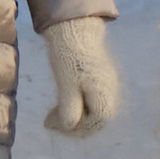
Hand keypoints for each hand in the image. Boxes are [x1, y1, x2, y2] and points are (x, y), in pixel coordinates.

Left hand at [41, 16, 120, 136]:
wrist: (72, 29)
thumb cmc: (68, 57)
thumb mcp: (66, 84)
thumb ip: (69, 108)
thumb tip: (69, 126)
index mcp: (104, 92)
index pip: (96, 122)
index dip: (75, 129)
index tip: (51, 124)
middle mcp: (110, 90)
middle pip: (96, 119)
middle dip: (74, 124)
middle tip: (49, 121)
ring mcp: (105, 84)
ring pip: (92, 110)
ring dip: (74, 115)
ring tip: (53, 113)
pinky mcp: (98, 79)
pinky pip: (90, 100)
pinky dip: (76, 105)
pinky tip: (61, 100)